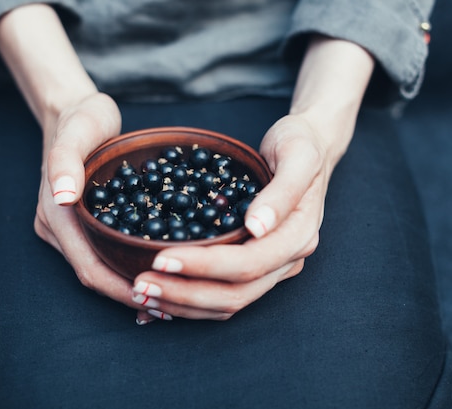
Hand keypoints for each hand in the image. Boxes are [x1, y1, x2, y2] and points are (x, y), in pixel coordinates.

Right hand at [33, 92, 153, 321]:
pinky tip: (155, 271)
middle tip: (170, 309)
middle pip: (94, 273)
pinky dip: (127, 266)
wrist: (73, 112)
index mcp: (55, 215)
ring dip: (130, 285)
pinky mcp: (81, 222)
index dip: (119, 288)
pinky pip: (103, 252)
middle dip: (130, 294)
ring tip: (168, 298)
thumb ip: (65, 161)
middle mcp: (58, 228)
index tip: (153, 300)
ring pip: (99, 266)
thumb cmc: (81, 119)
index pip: (88, 265)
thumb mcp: (77, 130)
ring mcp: (67, 227)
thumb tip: (62, 196)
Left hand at [130, 114, 333, 320]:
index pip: (249, 263)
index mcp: (298, 236)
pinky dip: (190, 304)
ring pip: (228, 303)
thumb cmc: (300, 145)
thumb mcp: (297, 156)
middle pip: (236, 294)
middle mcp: (288, 261)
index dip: (204, 266)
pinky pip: (223, 295)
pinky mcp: (256, 269)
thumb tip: (257, 227)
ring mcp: (273, 269)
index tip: (161, 258)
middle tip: (141, 285)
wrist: (310, 149)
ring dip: (183, 305)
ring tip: (142, 296)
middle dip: (185, 293)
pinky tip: (157, 306)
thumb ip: (281, 192)